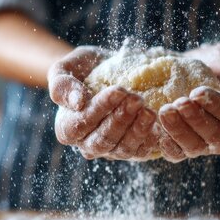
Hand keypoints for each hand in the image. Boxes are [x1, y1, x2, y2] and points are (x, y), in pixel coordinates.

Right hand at [48, 46, 157, 160]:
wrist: (109, 71)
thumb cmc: (85, 68)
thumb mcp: (66, 68)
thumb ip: (61, 84)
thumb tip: (77, 102)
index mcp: (67, 127)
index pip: (80, 125)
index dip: (99, 109)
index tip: (118, 90)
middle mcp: (87, 143)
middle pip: (102, 140)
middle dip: (121, 119)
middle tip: (137, 99)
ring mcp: (110, 149)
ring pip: (122, 149)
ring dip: (137, 131)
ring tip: (149, 111)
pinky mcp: (131, 149)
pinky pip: (140, 152)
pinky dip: (149, 140)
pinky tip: (158, 125)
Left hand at [157, 43, 219, 161]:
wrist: (209, 65)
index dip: (217, 108)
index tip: (198, 92)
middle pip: (213, 137)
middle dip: (195, 120)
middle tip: (179, 102)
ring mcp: (204, 144)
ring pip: (193, 147)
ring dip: (178, 131)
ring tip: (165, 111)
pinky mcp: (183, 144)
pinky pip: (176, 153)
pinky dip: (167, 146)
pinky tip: (158, 133)